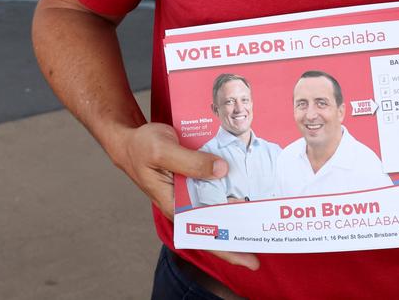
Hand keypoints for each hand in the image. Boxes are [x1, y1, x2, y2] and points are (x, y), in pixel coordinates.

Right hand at [112, 122, 258, 269]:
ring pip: (219, 204)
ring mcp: (191, 190)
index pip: (205, 235)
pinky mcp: (194, 177)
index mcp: (175, 205)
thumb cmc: (140, 148)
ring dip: (239, 208)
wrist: (130, 139)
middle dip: (241, 232)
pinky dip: (230, 185)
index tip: (251, 259)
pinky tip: (248, 184)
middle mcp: (185, 202)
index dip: (228, 249)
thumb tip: (221, 170)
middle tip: (269, 236)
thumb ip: (191, 161)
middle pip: (216, 223)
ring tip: (265, 214)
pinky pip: (215, 184)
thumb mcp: (163, 151)